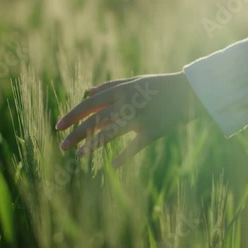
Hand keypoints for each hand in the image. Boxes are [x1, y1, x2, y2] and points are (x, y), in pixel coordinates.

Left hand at [56, 71, 201, 166]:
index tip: (58, 127)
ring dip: (93, 145)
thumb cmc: (159, 86)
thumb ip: (110, 86)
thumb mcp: (134, 81)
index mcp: (121, 91)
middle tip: (62, 146)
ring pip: (111, 133)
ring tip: (78, 155)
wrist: (190, 91)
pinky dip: (125, 155)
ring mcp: (140, 117)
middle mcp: (127, 103)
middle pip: (96, 120)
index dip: (72, 115)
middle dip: (77, 133)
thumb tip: (87, 91)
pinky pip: (136, 146)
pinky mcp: (154, 131)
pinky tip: (113, 165)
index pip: (90, 104)